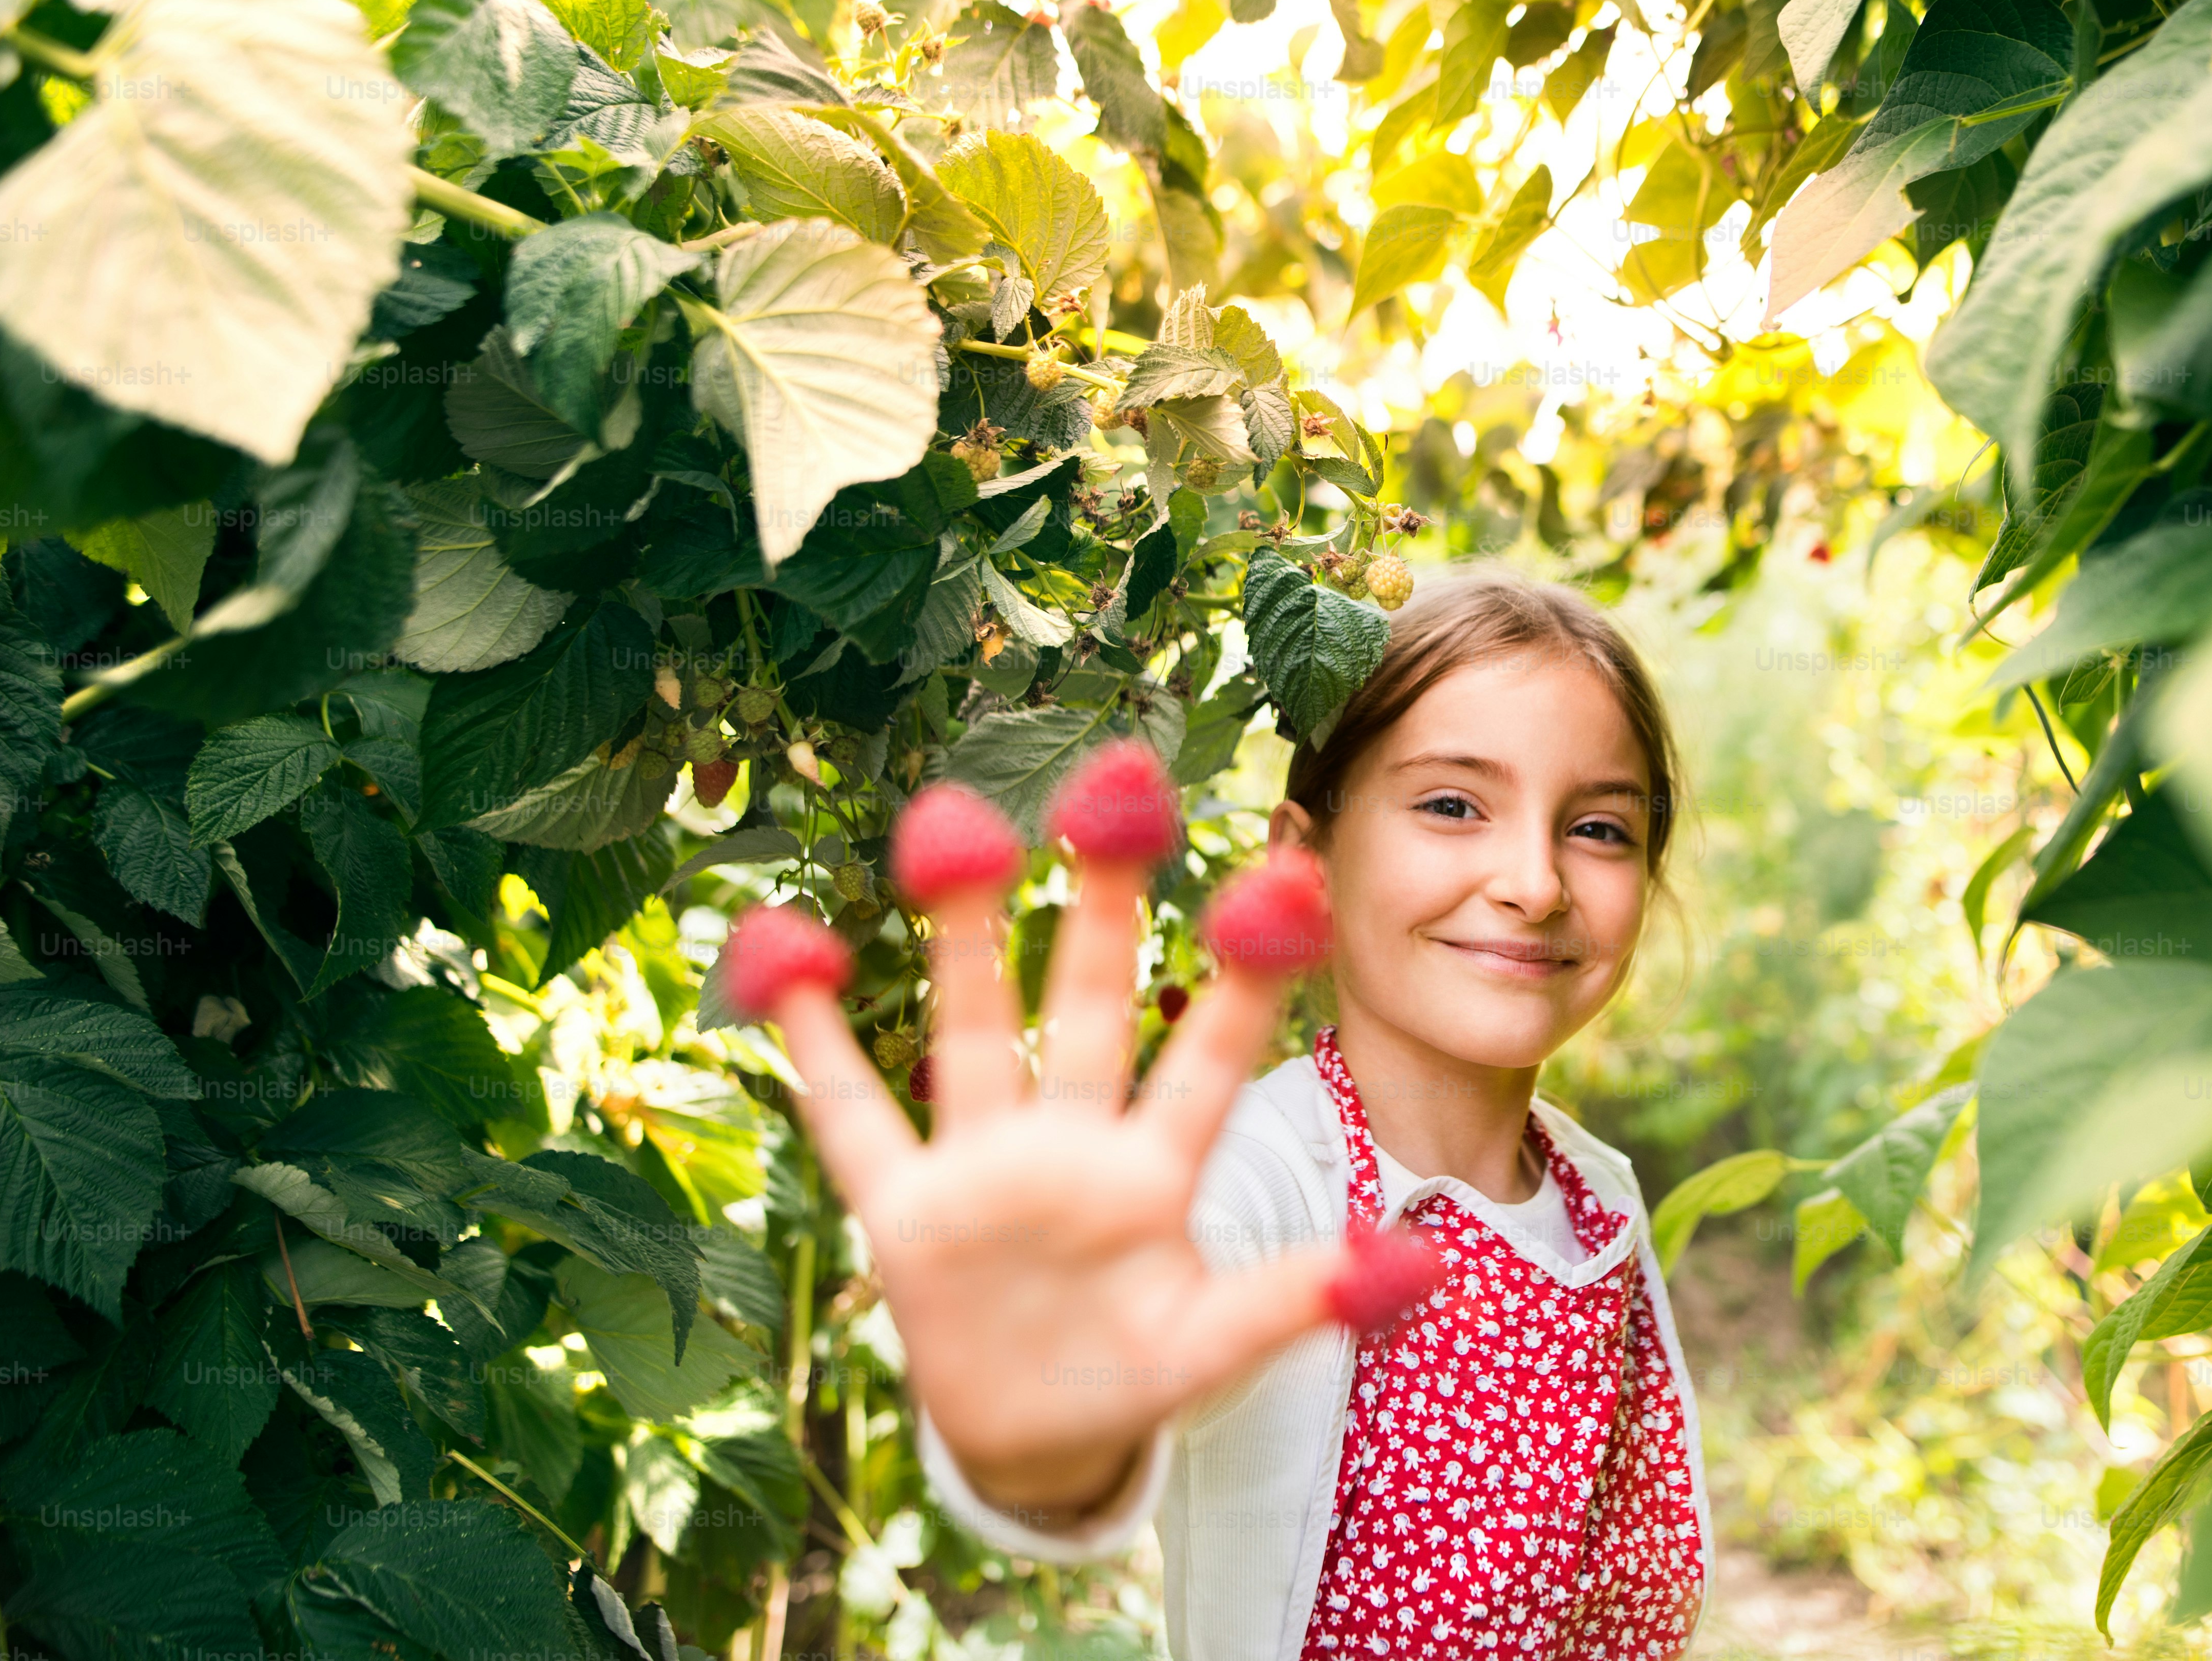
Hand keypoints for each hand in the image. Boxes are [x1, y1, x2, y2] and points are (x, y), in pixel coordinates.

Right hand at [765, 797, 1341, 1518]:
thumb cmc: (1137, 1373)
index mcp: (1157, 1173)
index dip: (1251, 973)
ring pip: (973, 1027)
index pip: (1212, 1056)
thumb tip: (1429, 1269)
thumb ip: (1302, 1298)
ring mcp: (984, 1166)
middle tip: (1124, 774)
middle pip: (1090, 1002)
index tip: (1287, 873)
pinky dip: (812, 1038)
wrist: (1038, 1438)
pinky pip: (848, 1113)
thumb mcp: (1217, 1343)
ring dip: (960, 931)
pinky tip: (782, 948)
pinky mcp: (904, 1210)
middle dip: (1104, 895)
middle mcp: (1073, 1143)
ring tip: (949, 816)